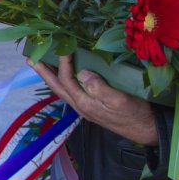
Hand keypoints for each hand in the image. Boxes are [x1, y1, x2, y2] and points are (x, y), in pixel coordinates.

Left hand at [30, 54, 156, 144]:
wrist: (147, 130)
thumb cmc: (135, 115)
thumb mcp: (119, 100)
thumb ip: (99, 88)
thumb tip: (82, 73)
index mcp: (84, 104)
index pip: (66, 80)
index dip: (63, 64)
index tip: (63, 49)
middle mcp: (81, 106)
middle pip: (57, 87)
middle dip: (43, 73)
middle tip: (31, 60)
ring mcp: (86, 107)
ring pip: (63, 90)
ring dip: (52, 77)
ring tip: (43, 65)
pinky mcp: (93, 106)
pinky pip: (73, 92)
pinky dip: (66, 81)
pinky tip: (67, 75)